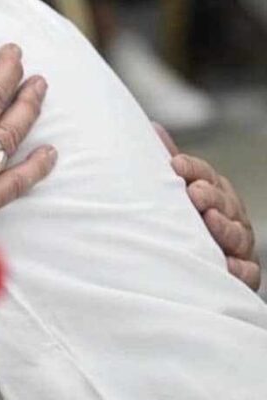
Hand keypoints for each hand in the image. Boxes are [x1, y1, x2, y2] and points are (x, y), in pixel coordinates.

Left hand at [154, 124, 261, 291]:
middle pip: (224, 202)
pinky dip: (238, 268)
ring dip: (225, 227)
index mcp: (211, 190)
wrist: (183, 261)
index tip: (175, 166)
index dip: (192, 169)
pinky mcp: (242, 272)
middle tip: (195, 193)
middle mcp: (228, 215)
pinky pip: (246, 271)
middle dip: (211, 195)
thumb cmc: (179, 219)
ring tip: (211, 220)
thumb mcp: (174, 188)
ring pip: (237, 234)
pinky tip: (227, 264)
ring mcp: (237, 243)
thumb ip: (166, 161)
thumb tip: (152, 127)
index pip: (204, 174)